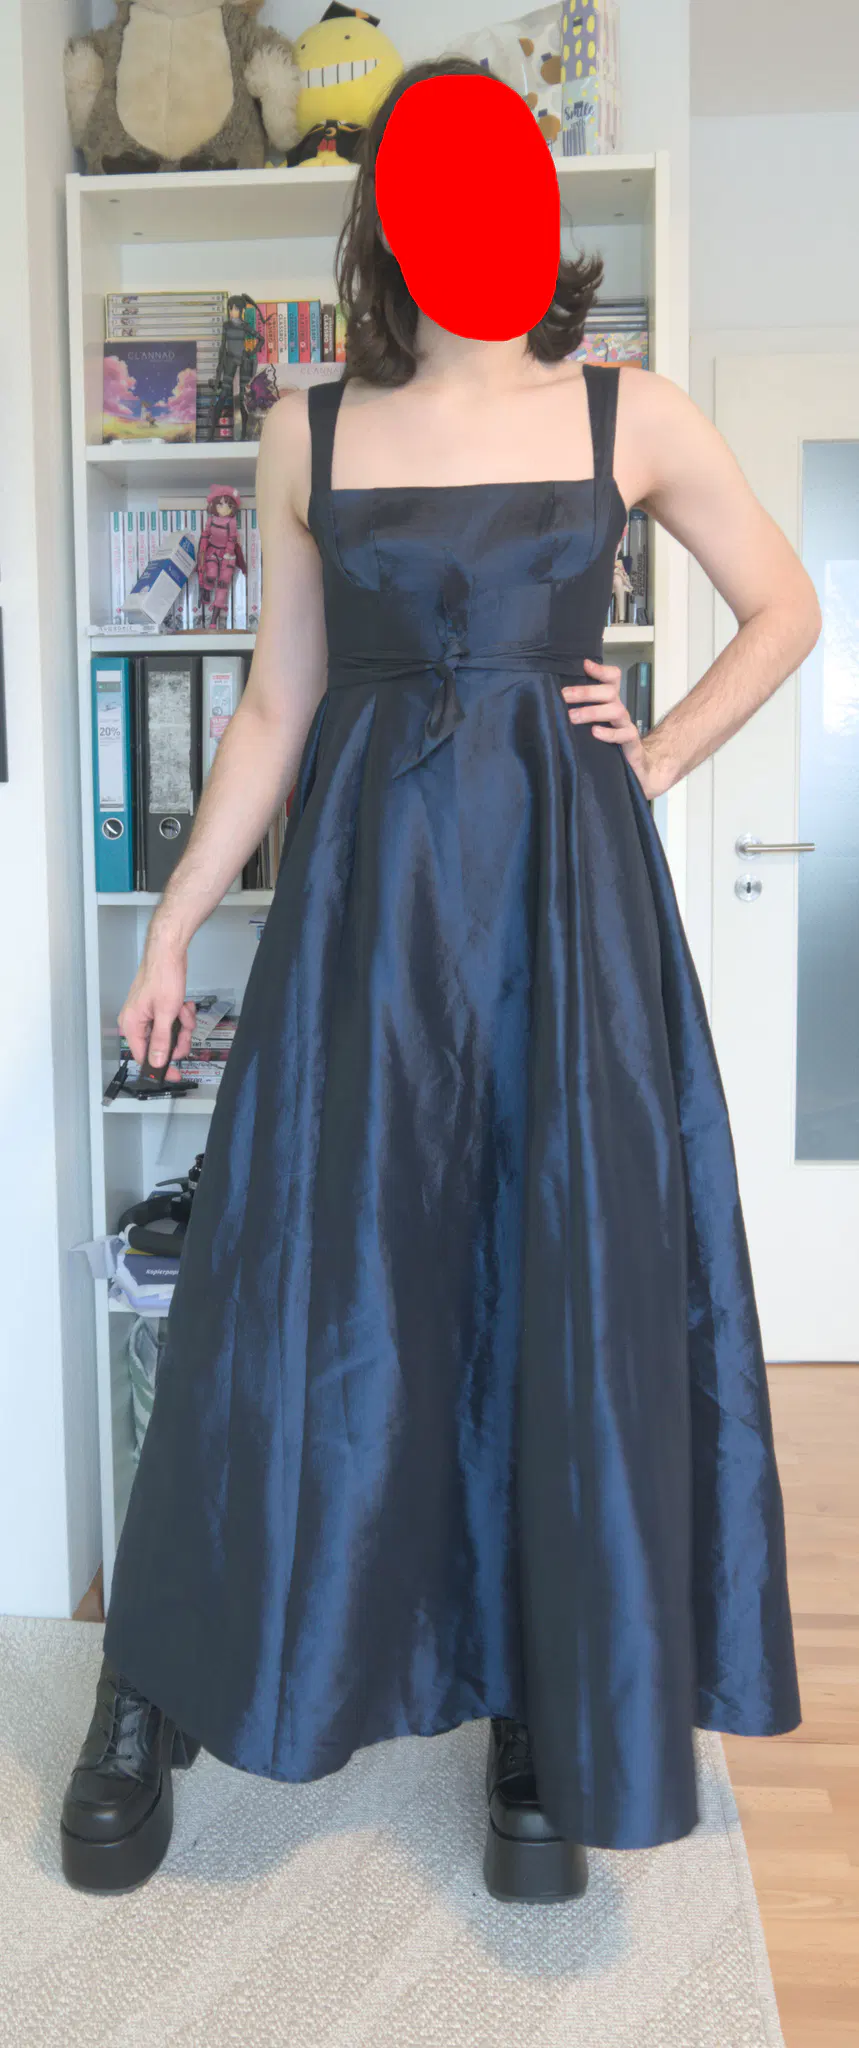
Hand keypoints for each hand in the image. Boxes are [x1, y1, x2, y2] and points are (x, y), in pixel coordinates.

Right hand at [118, 935, 196, 1082]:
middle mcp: (135, 1021)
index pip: (143, 1057)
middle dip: (177, 1038)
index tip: (175, 1074)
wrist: (168, 952)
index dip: (161, 1066)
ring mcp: (147, 1015)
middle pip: (159, 1046)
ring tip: (184, 1010)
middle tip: (185, 1029)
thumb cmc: (163, 975)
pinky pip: (171, 1022)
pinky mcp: (157, 1008)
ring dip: (181, 1025)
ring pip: (169, 1034)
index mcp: (131, 1025)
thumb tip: (157, 1061)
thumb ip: (161, 1040)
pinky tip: (184, 1005)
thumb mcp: (165, 1013)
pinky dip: (181, 1015)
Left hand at [562, 659, 662, 797]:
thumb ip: (581, 712)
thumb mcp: (594, 725)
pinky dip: (608, 733)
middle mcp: (619, 711)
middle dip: (585, 691)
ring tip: (572, 717)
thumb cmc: (609, 745)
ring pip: (615, 710)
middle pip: (609, 692)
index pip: (612, 679)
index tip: (584, 665)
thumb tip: (553, 701)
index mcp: (610, 703)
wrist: (638, 768)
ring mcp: (626, 725)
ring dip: (592, 711)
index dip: (601, 670)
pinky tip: (595, 733)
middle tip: (564, 696)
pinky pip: (623, 734)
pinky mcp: (631, 743)